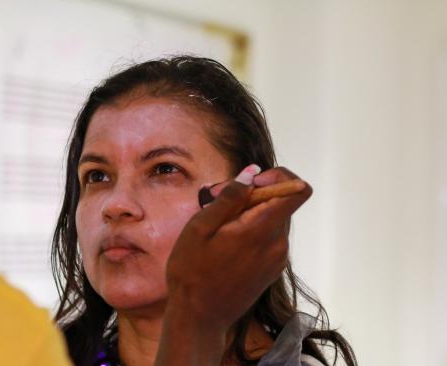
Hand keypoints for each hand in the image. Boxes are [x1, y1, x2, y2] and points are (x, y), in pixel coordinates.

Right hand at [155, 166, 311, 365]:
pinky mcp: (271, 270)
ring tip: (216, 226)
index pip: (298, 189)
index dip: (278, 177)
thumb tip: (252, 174)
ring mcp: (277, 258)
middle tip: (216, 203)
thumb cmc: (192, 271)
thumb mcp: (200, 227)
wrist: (199, 317)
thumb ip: (229, 198)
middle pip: (279, 202)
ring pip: (272, 219)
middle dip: (252, 194)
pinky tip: (223, 244)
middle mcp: (278, 243)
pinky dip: (250, 231)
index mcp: (262, 228)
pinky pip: (268, 238)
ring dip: (248, 213)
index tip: (249, 184)